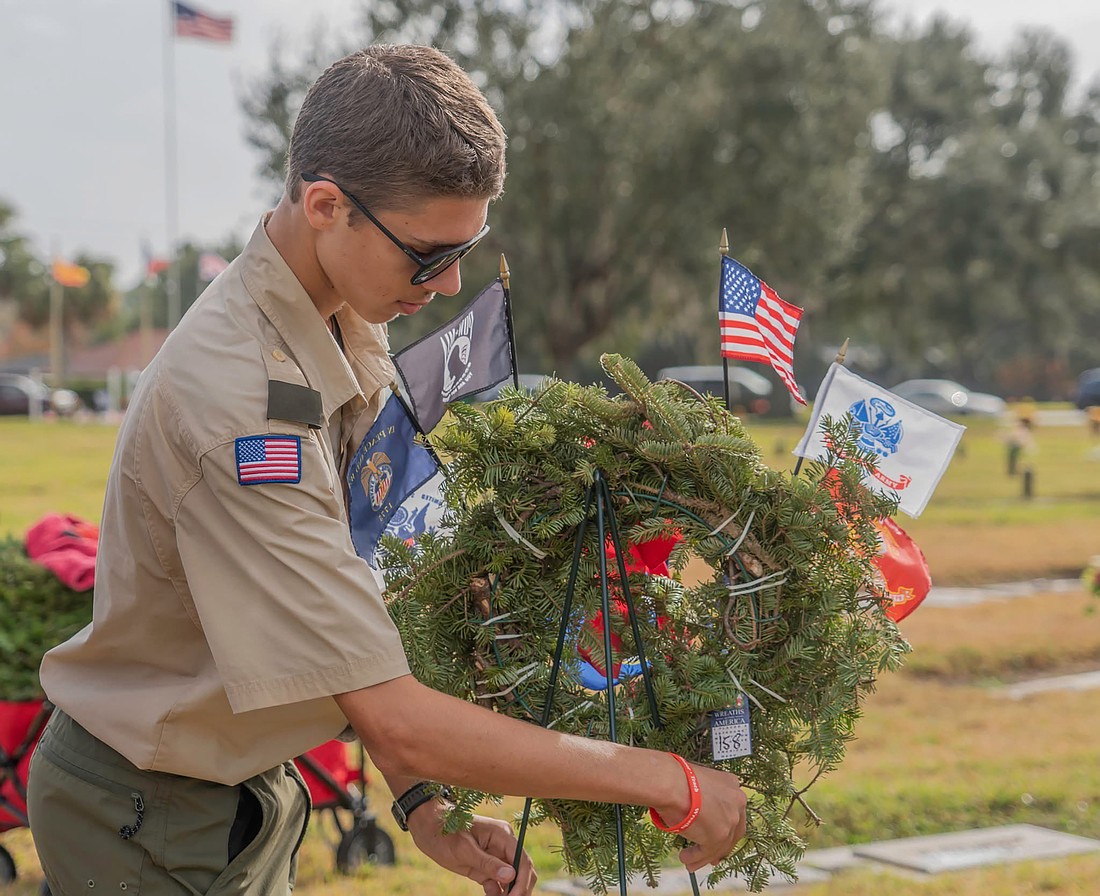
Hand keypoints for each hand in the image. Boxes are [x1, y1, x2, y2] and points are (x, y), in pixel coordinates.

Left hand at [407, 803, 537, 894]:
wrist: (429, 829)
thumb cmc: (445, 833)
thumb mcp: (465, 850)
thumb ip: (488, 863)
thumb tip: (512, 876)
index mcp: (502, 835)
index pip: (522, 859)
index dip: (522, 880)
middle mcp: (502, 845)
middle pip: (522, 870)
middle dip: (519, 888)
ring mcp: (495, 856)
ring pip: (511, 879)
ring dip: (509, 892)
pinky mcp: (485, 866)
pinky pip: (497, 882)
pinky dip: (497, 893)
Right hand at [652, 761, 747, 873]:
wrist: (671, 783)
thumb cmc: (677, 778)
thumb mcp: (699, 782)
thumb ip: (707, 797)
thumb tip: (699, 813)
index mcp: (732, 785)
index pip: (733, 811)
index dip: (725, 826)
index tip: (717, 834)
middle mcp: (737, 803)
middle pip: (732, 831)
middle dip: (720, 846)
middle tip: (710, 855)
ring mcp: (730, 820)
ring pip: (719, 845)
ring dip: (704, 855)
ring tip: (689, 861)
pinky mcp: (719, 836)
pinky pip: (707, 852)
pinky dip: (696, 857)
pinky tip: (685, 858)